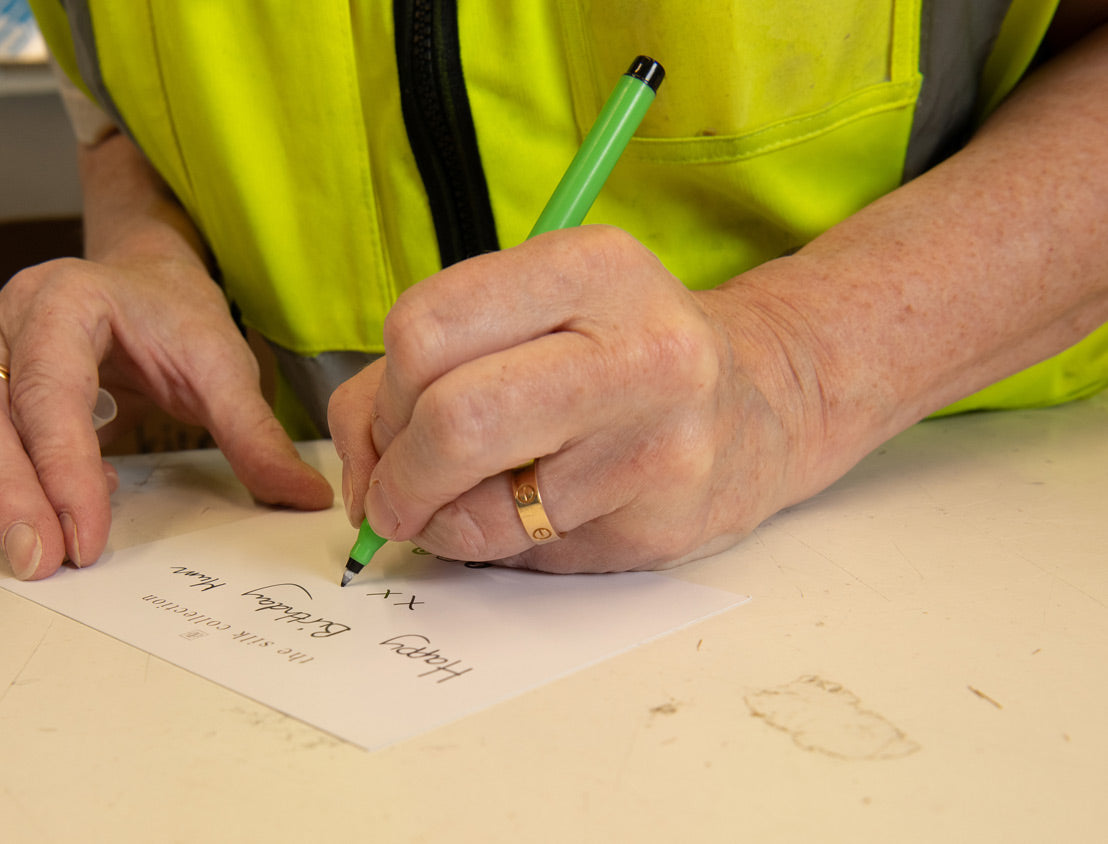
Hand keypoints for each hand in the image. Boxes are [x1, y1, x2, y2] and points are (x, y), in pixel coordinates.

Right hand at [0, 252, 331, 578]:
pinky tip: (33, 519)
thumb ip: (254, 431)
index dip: (61, 467)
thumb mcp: (222, 362)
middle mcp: (1, 328)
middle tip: (44, 562)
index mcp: (62, 301)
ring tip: (44, 549)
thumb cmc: (171, 317)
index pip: (46, 387)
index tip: (86, 538)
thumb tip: (300, 496)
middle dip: (4, 495)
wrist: (138, 285)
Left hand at [329, 226, 819, 572]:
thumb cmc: (612, 355)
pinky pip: (522, 554)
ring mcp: (657, 443)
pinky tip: (526, 514)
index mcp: (590, 267)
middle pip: (450, 418)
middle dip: (397, 473)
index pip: (425, 328)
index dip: (383, 392)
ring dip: (437, 522)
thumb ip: (416, 367)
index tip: (391, 419)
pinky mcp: (659, 524)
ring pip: (478, 509)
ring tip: (463, 501)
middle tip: (398, 488)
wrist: (760, 403)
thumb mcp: (529, 312)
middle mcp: (638, 349)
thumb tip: (359, 470)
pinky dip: (490, 546)